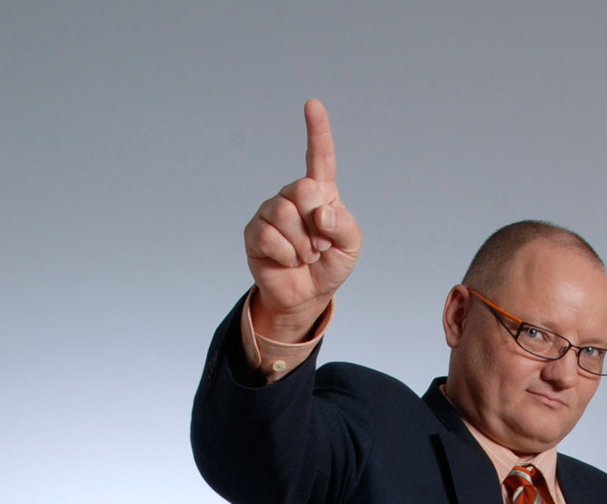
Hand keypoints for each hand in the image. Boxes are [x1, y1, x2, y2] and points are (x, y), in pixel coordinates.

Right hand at [243, 99, 362, 339]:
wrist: (307, 295)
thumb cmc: (330, 264)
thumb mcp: (351, 247)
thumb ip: (345, 227)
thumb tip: (321, 214)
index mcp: (320, 193)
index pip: (320, 158)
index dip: (317, 132)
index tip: (312, 105)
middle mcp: (293, 196)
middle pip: (303, 189)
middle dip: (316, 224)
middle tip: (320, 244)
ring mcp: (271, 212)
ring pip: (284, 214)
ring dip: (302, 244)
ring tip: (305, 255)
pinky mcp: (255, 232)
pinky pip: (269, 236)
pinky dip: (286, 254)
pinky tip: (288, 260)